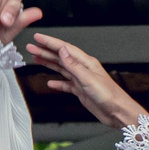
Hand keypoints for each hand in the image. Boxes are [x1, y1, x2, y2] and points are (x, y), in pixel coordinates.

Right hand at [25, 33, 144, 129]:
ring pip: (62, 69)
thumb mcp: (88, 79)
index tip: (38, 37)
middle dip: (45, 51)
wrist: (117, 112)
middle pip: (60, 57)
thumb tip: (62, 51)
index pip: (64, 48)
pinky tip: (50, 83)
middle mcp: (83, 69)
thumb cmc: (109, 95)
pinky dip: (57, 83)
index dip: (50, 42)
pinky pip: (66, 84)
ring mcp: (82, 80)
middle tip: (31, 47)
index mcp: (86, 63)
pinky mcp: (82, 91)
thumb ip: (73, 65)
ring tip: (36, 59)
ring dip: (49, 63)